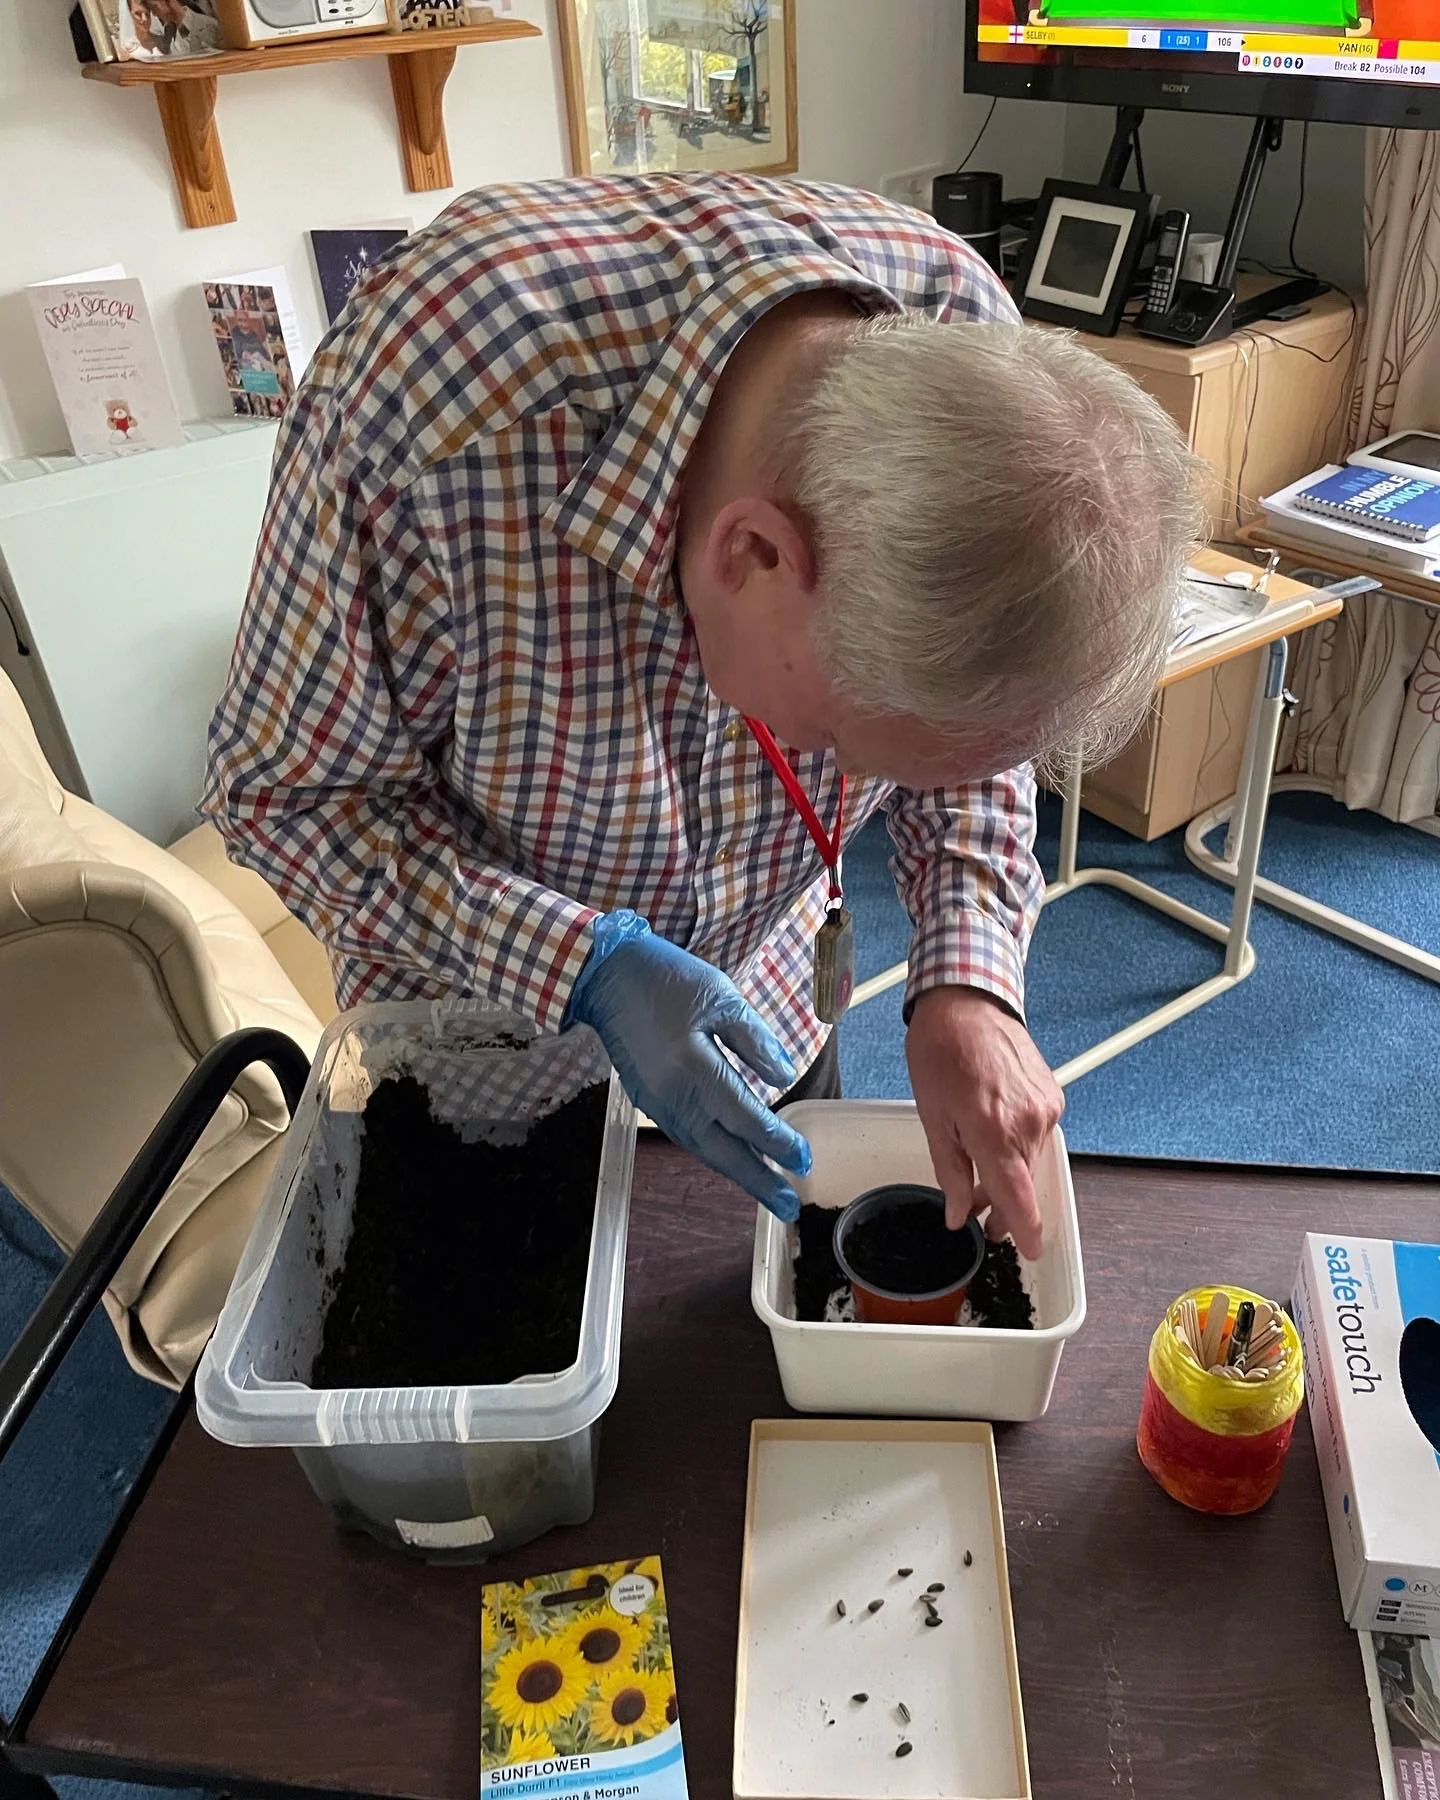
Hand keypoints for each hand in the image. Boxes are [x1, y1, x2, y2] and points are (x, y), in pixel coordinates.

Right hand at [567, 912, 811, 1220]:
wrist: (605, 976)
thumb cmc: (667, 978)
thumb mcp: (721, 996)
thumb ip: (754, 1039)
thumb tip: (785, 1078)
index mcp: (695, 1067)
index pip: (745, 1117)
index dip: (776, 1142)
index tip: (804, 1161)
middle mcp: (674, 1095)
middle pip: (722, 1151)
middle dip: (757, 1181)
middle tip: (787, 1208)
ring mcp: (657, 1102)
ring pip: (702, 1149)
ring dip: (736, 1172)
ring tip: (767, 1192)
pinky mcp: (647, 1101)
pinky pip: (686, 1137)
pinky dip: (713, 1153)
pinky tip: (732, 1159)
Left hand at [905, 987, 1062, 1260]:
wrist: (967, 1002)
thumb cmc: (940, 1053)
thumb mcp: (933, 1118)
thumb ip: (951, 1172)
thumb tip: (959, 1214)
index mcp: (994, 1132)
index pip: (1019, 1199)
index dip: (1024, 1232)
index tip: (1028, 1253)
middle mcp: (1028, 1123)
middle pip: (1023, 1183)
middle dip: (1003, 1205)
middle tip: (981, 1219)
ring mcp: (1045, 1108)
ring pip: (1030, 1161)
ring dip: (1010, 1175)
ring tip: (983, 1182)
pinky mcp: (1052, 1095)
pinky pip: (1038, 1135)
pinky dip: (1019, 1146)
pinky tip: (996, 1140)